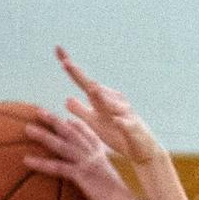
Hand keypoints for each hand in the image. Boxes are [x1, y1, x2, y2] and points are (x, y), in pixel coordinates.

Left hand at [22, 109, 134, 199]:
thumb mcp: (111, 189)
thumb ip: (101, 184)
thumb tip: (97, 195)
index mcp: (102, 157)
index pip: (89, 135)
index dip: (77, 126)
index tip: (66, 118)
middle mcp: (95, 156)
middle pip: (72, 132)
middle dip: (55, 120)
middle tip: (38, 110)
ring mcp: (88, 163)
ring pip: (62, 144)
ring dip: (44, 135)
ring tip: (27, 128)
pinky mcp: (83, 176)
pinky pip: (58, 167)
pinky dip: (41, 163)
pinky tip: (27, 160)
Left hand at [55, 46, 160, 164]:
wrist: (141, 149)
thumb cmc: (117, 134)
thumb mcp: (95, 123)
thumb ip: (82, 111)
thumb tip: (67, 99)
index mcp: (102, 98)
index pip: (83, 81)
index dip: (71, 69)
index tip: (57, 49)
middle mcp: (113, 101)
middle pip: (93, 87)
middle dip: (80, 76)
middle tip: (66, 63)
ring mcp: (124, 114)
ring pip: (111, 104)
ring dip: (101, 97)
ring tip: (92, 88)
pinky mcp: (132, 129)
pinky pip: (126, 125)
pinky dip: (122, 122)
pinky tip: (117, 121)